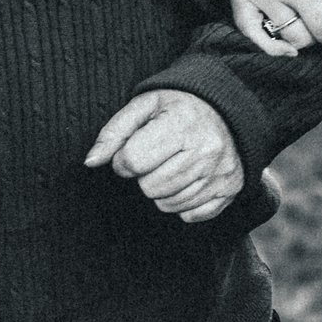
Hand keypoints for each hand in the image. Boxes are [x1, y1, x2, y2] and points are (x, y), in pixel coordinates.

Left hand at [84, 88, 245, 223]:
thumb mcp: (144, 106)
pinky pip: (191, 215)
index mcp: (182, 124)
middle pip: (150, 187)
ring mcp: (220, 173)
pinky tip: (187, 181)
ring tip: (172, 166)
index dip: (124, 159)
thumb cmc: (179, 107)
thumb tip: (91, 161)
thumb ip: (114, 132)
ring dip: (162, 190)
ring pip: (168, 205)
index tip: (133, 150)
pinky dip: (183, 203)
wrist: (227, 108)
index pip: (133, 160)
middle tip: (156, 158)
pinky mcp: (230, 190)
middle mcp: (206, 150)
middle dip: (144, 175)